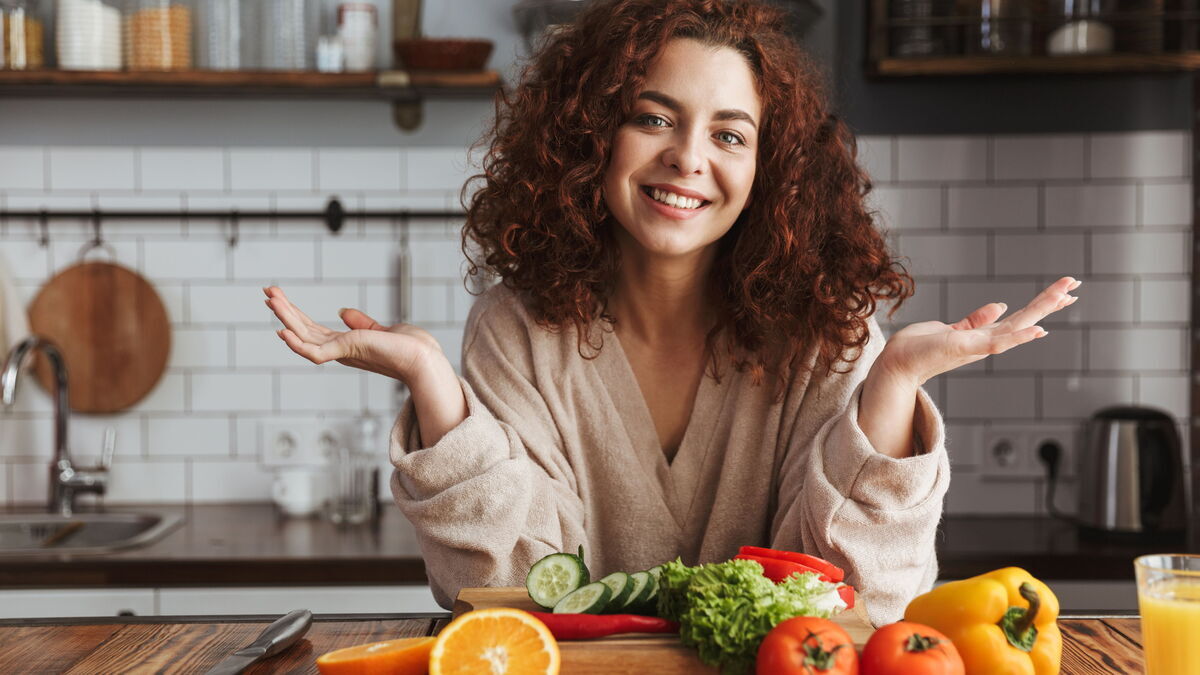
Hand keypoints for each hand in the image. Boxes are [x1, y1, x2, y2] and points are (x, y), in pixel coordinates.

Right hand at [264, 286, 441, 382]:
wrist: (424, 358)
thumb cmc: (410, 348)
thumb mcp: (380, 329)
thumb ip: (360, 323)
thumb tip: (343, 312)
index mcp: (345, 345)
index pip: (312, 328)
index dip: (294, 314)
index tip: (279, 297)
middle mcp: (339, 350)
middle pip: (303, 330)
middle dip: (284, 311)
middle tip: (266, 292)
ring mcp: (341, 353)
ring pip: (304, 337)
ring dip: (285, 319)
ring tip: (269, 301)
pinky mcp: (346, 352)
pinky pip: (315, 352)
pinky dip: (297, 344)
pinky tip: (282, 332)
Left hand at [877, 276, 1081, 386]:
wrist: (897, 364)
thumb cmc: (921, 349)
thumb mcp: (953, 329)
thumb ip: (977, 320)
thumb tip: (1000, 305)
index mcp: (985, 336)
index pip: (1021, 317)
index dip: (1042, 304)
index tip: (1065, 290)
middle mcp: (986, 343)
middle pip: (1026, 320)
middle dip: (1050, 302)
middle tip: (1076, 284)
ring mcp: (978, 347)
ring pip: (1017, 328)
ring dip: (1042, 311)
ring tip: (1066, 295)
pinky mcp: (964, 348)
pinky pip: (996, 343)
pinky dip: (1018, 337)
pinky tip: (1038, 330)